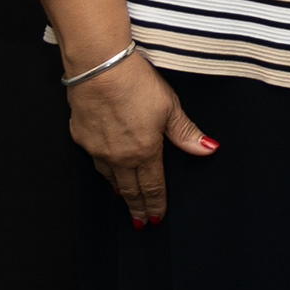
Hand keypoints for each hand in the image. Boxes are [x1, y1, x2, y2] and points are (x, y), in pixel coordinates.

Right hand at [66, 50, 212, 222]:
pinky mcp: (81, 137)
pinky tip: (106, 170)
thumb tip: (208, 149)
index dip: (155, 204)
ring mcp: (97, 149)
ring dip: (120, 190)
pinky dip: (103, 170)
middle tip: (139, 222)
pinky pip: (94, 160)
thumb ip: (186, 133)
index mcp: (144, 152)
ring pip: (110, 177)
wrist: (99, 67)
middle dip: (137, 207)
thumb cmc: (137, 83)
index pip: (152, 187)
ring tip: (124, 198)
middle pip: (130, 189)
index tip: (156, 219)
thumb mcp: (170, 107)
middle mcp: (119, 157)